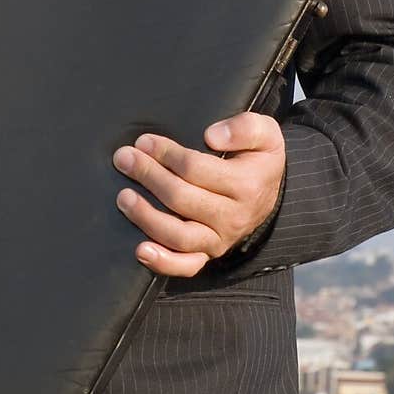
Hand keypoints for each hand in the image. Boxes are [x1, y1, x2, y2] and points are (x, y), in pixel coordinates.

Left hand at [112, 112, 285, 276]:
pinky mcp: (208, 253)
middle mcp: (232, 217)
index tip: (144, 142)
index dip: (166, 154)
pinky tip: (141, 250)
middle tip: (125, 159)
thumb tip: (213, 137)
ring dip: (146, 216)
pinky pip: (186, 265)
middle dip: (148, 176)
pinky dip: (163, 262)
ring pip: (179, 236)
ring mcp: (219, 239)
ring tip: (124, 197)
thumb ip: (244, 128)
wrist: (269, 192)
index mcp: (246, 185)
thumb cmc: (259, 158)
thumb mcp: (266, 132)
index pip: (196, 169)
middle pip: (181, 199)